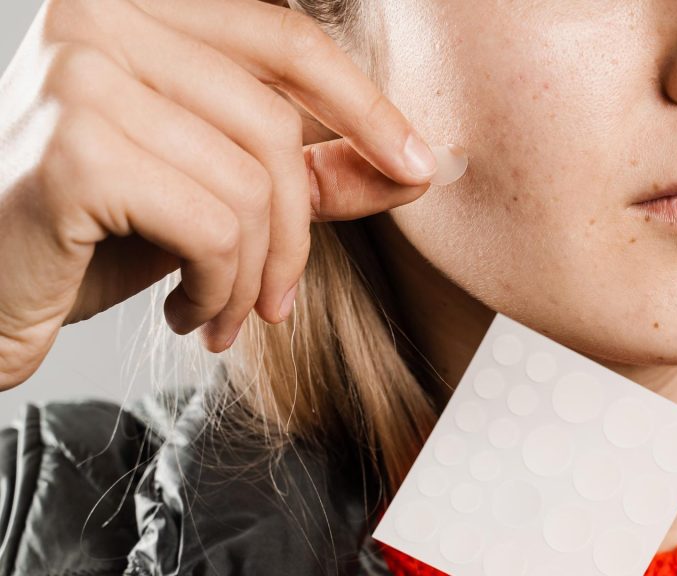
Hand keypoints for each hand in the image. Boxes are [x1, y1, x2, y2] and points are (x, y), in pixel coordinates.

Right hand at [0, 0, 466, 389]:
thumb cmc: (95, 233)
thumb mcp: (216, 189)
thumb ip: (312, 170)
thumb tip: (420, 166)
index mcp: (137, 3)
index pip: (285, 39)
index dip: (365, 107)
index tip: (418, 166)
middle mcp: (98, 13)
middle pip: (273, 126)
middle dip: (294, 234)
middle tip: (274, 299)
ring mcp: (80, 73)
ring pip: (251, 185)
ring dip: (253, 275)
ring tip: (222, 310)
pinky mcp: (74, 149)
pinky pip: (213, 227)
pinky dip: (217, 288)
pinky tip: (186, 312)